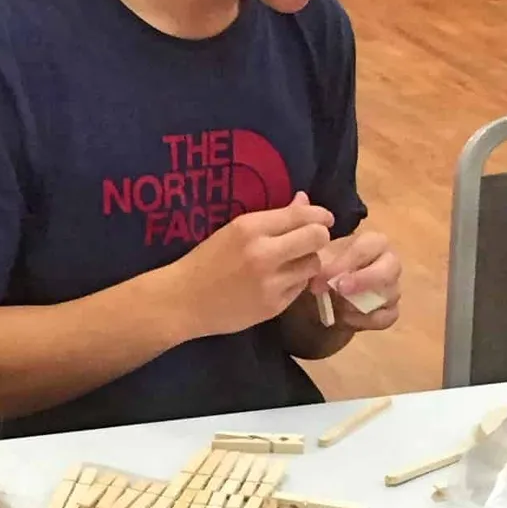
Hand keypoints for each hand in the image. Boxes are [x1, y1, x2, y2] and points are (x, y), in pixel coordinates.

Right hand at [170, 192, 332, 339]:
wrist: (182, 300)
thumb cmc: (206, 261)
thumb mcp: (234, 231)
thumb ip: (273, 218)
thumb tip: (304, 200)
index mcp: (250, 228)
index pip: (302, 215)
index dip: (320, 216)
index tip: (324, 219)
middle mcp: (263, 254)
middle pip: (317, 238)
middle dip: (319, 237)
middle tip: (312, 241)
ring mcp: (270, 283)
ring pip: (313, 264)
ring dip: (307, 261)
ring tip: (291, 263)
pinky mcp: (273, 306)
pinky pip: (299, 288)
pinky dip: (294, 282)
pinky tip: (277, 282)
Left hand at [316, 228, 399, 331]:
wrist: (320, 301)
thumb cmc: (323, 273)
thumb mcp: (317, 264)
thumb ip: (320, 266)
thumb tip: (321, 276)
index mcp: (372, 242)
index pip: (368, 246)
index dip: (346, 262)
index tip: (324, 276)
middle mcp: (388, 262)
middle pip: (390, 268)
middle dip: (364, 280)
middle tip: (340, 289)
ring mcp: (393, 288)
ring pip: (389, 295)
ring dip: (360, 302)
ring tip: (336, 305)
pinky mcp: (391, 312)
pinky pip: (385, 317)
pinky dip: (363, 320)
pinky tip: (344, 318)